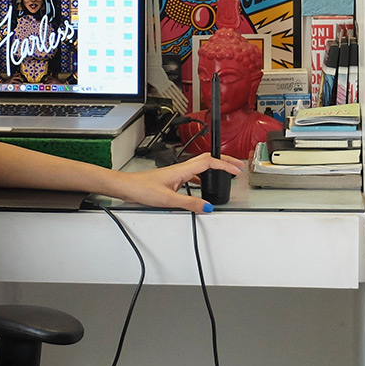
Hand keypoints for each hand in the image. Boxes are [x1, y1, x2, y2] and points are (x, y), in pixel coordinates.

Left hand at [117, 153, 244, 212]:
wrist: (127, 186)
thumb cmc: (142, 188)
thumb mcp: (168, 199)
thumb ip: (189, 203)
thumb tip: (207, 206)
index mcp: (182, 170)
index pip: (209, 162)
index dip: (225, 164)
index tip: (236, 170)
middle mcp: (181, 168)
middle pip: (207, 159)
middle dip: (224, 161)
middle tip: (237, 166)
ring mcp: (177, 173)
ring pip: (200, 166)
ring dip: (215, 168)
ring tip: (225, 174)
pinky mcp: (173, 178)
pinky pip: (193, 175)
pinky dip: (203, 177)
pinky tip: (202, 186)